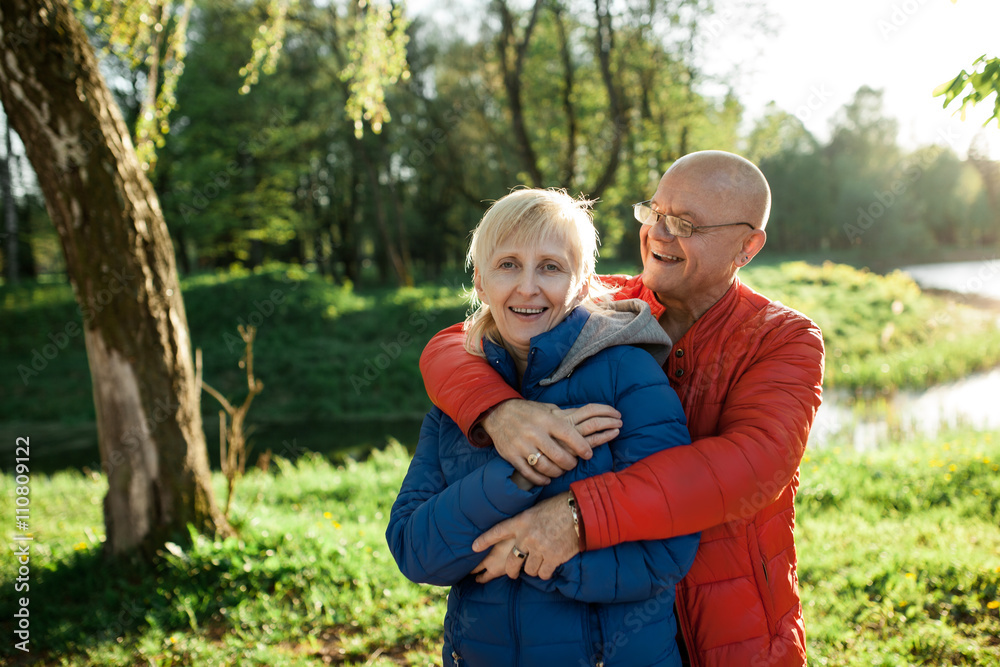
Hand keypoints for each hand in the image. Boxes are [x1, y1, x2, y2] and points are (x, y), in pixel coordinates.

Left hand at [472, 492, 579, 580]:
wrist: (580, 512)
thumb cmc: (560, 507)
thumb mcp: (536, 510)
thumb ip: (525, 523)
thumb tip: (520, 536)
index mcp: (521, 521)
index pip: (497, 532)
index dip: (484, 540)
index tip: (473, 547)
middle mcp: (527, 536)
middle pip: (511, 562)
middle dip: (511, 570)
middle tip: (513, 573)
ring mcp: (539, 548)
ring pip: (529, 570)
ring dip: (534, 569)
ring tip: (540, 562)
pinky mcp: (552, 558)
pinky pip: (543, 573)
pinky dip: (545, 572)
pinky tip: (549, 566)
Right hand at [484, 400, 621, 485]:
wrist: (497, 413)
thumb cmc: (527, 411)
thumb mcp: (546, 409)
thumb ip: (563, 417)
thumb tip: (587, 422)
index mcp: (545, 420)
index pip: (569, 435)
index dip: (582, 447)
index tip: (588, 454)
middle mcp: (534, 433)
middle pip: (559, 456)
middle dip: (570, 463)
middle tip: (573, 463)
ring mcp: (522, 446)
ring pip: (546, 467)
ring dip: (557, 472)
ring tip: (560, 470)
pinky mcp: (512, 456)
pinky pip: (530, 473)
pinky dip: (541, 479)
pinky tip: (547, 478)